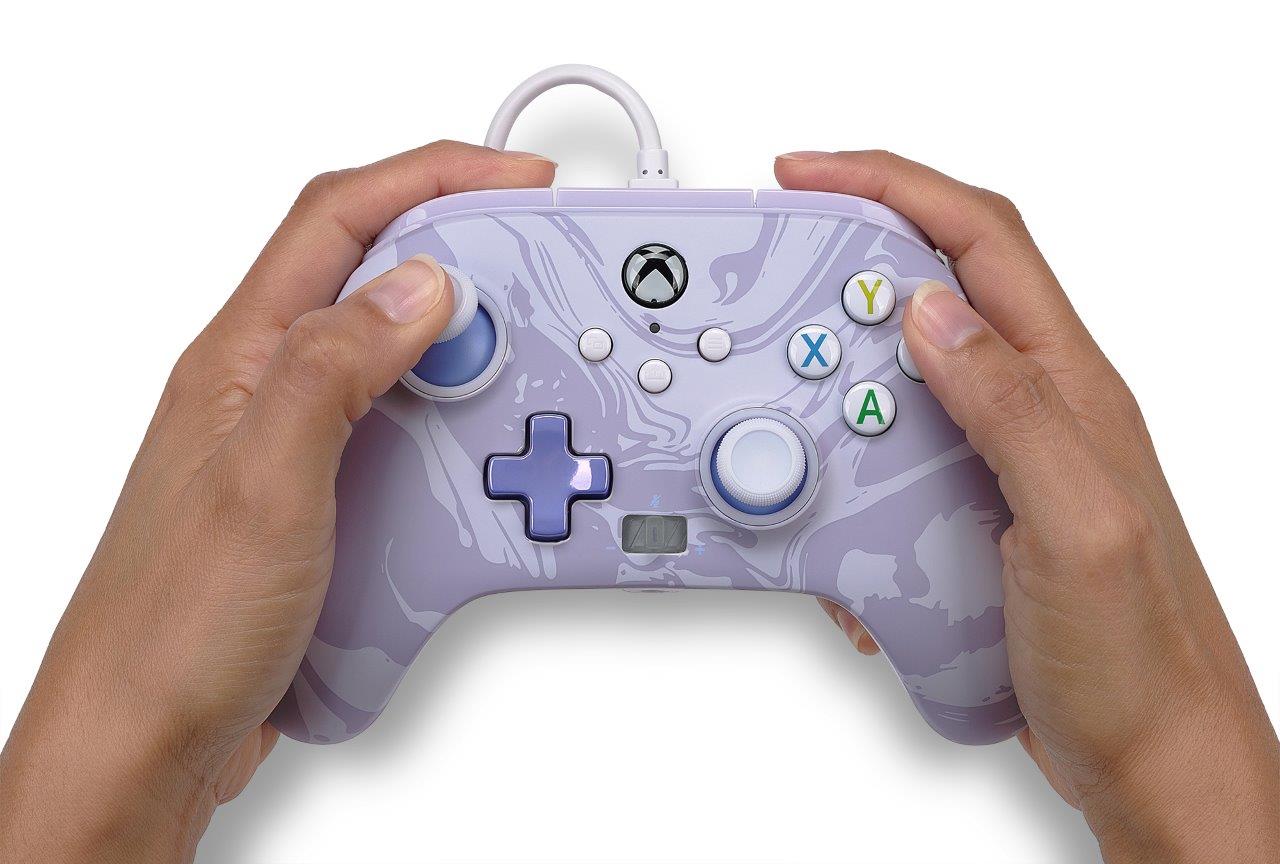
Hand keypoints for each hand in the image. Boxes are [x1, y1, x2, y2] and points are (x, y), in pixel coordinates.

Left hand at [0, 141, 554, 862]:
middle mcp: (271, 388)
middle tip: (543, 286)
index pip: (337, 218)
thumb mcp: (267, 482)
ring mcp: (302, 445)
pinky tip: (482, 469)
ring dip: (470, 364)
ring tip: (524, 386)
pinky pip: (406, 437)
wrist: (148, 740)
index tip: (516, 181)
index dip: (432, 177)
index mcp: (243, 356)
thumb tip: (420, 287)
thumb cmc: (174, 623)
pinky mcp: (329, 500)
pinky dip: (458, 437)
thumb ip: (335, 368)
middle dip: (469, 269)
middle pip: (380, 281)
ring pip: (403, 365)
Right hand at [778, 151, 1278, 861]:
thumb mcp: (1077, 521)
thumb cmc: (1136, 652)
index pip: (979, 240)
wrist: (1147, 757)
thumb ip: (1009, 405)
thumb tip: (932, 314)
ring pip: (891, 389)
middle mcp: (1029, 409)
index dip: (891, 186)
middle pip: (923, 299)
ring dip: (831, 407)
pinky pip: (884, 469)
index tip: (807, 177)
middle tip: (769, 312)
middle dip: (837, 291)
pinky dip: (842, 488)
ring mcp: (994, 462)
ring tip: (794, 448)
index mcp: (1065, 385)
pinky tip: (835, 536)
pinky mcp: (965, 515)